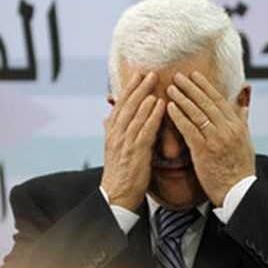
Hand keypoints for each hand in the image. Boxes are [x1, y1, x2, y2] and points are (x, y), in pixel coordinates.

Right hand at [100, 72, 165, 209]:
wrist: (116, 195)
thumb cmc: (119, 173)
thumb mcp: (112, 149)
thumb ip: (112, 132)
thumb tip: (107, 119)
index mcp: (111, 132)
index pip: (120, 105)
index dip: (128, 89)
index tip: (136, 75)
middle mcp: (116, 134)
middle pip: (127, 105)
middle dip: (138, 87)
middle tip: (148, 71)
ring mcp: (125, 142)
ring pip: (135, 113)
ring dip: (145, 95)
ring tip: (155, 81)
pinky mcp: (136, 152)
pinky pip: (145, 129)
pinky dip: (152, 115)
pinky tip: (160, 104)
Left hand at [166, 71, 254, 206]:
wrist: (238, 192)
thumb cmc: (240, 168)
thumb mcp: (246, 140)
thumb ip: (242, 119)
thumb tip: (243, 102)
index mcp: (237, 125)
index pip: (219, 99)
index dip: (205, 86)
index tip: (195, 75)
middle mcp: (228, 129)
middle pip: (206, 102)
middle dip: (191, 87)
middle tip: (178, 76)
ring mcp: (216, 139)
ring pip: (197, 113)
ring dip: (182, 98)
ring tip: (170, 88)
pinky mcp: (204, 151)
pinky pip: (189, 129)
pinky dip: (179, 116)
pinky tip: (169, 107)